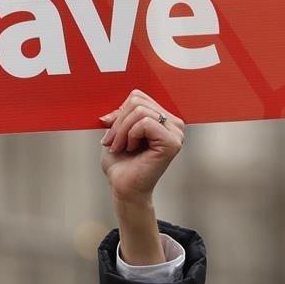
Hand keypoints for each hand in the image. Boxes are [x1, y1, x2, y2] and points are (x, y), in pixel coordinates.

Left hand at [99, 89, 184, 203]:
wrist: (123, 186)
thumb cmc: (121, 163)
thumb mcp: (117, 132)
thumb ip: (119, 115)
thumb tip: (109, 112)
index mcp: (163, 119)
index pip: (137, 97)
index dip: (119, 112)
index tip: (111, 133)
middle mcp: (174, 124)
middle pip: (137, 101)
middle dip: (118, 122)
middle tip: (111, 142)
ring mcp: (176, 133)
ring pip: (140, 111)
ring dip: (121, 131)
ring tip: (119, 147)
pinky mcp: (172, 143)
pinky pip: (146, 123)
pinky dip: (130, 135)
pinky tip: (131, 149)